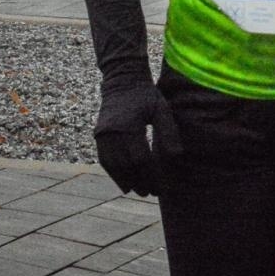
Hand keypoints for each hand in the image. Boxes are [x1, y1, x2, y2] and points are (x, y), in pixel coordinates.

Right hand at [93, 80, 180, 197]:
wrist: (122, 82)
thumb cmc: (146, 96)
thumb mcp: (161, 110)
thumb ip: (168, 133)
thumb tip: (176, 158)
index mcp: (129, 126)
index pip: (141, 158)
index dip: (152, 175)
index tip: (162, 186)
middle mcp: (112, 132)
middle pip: (126, 165)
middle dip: (140, 181)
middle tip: (152, 193)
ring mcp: (102, 135)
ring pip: (112, 165)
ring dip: (125, 180)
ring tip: (138, 191)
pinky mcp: (98, 136)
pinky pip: (104, 159)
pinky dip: (114, 173)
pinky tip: (124, 182)